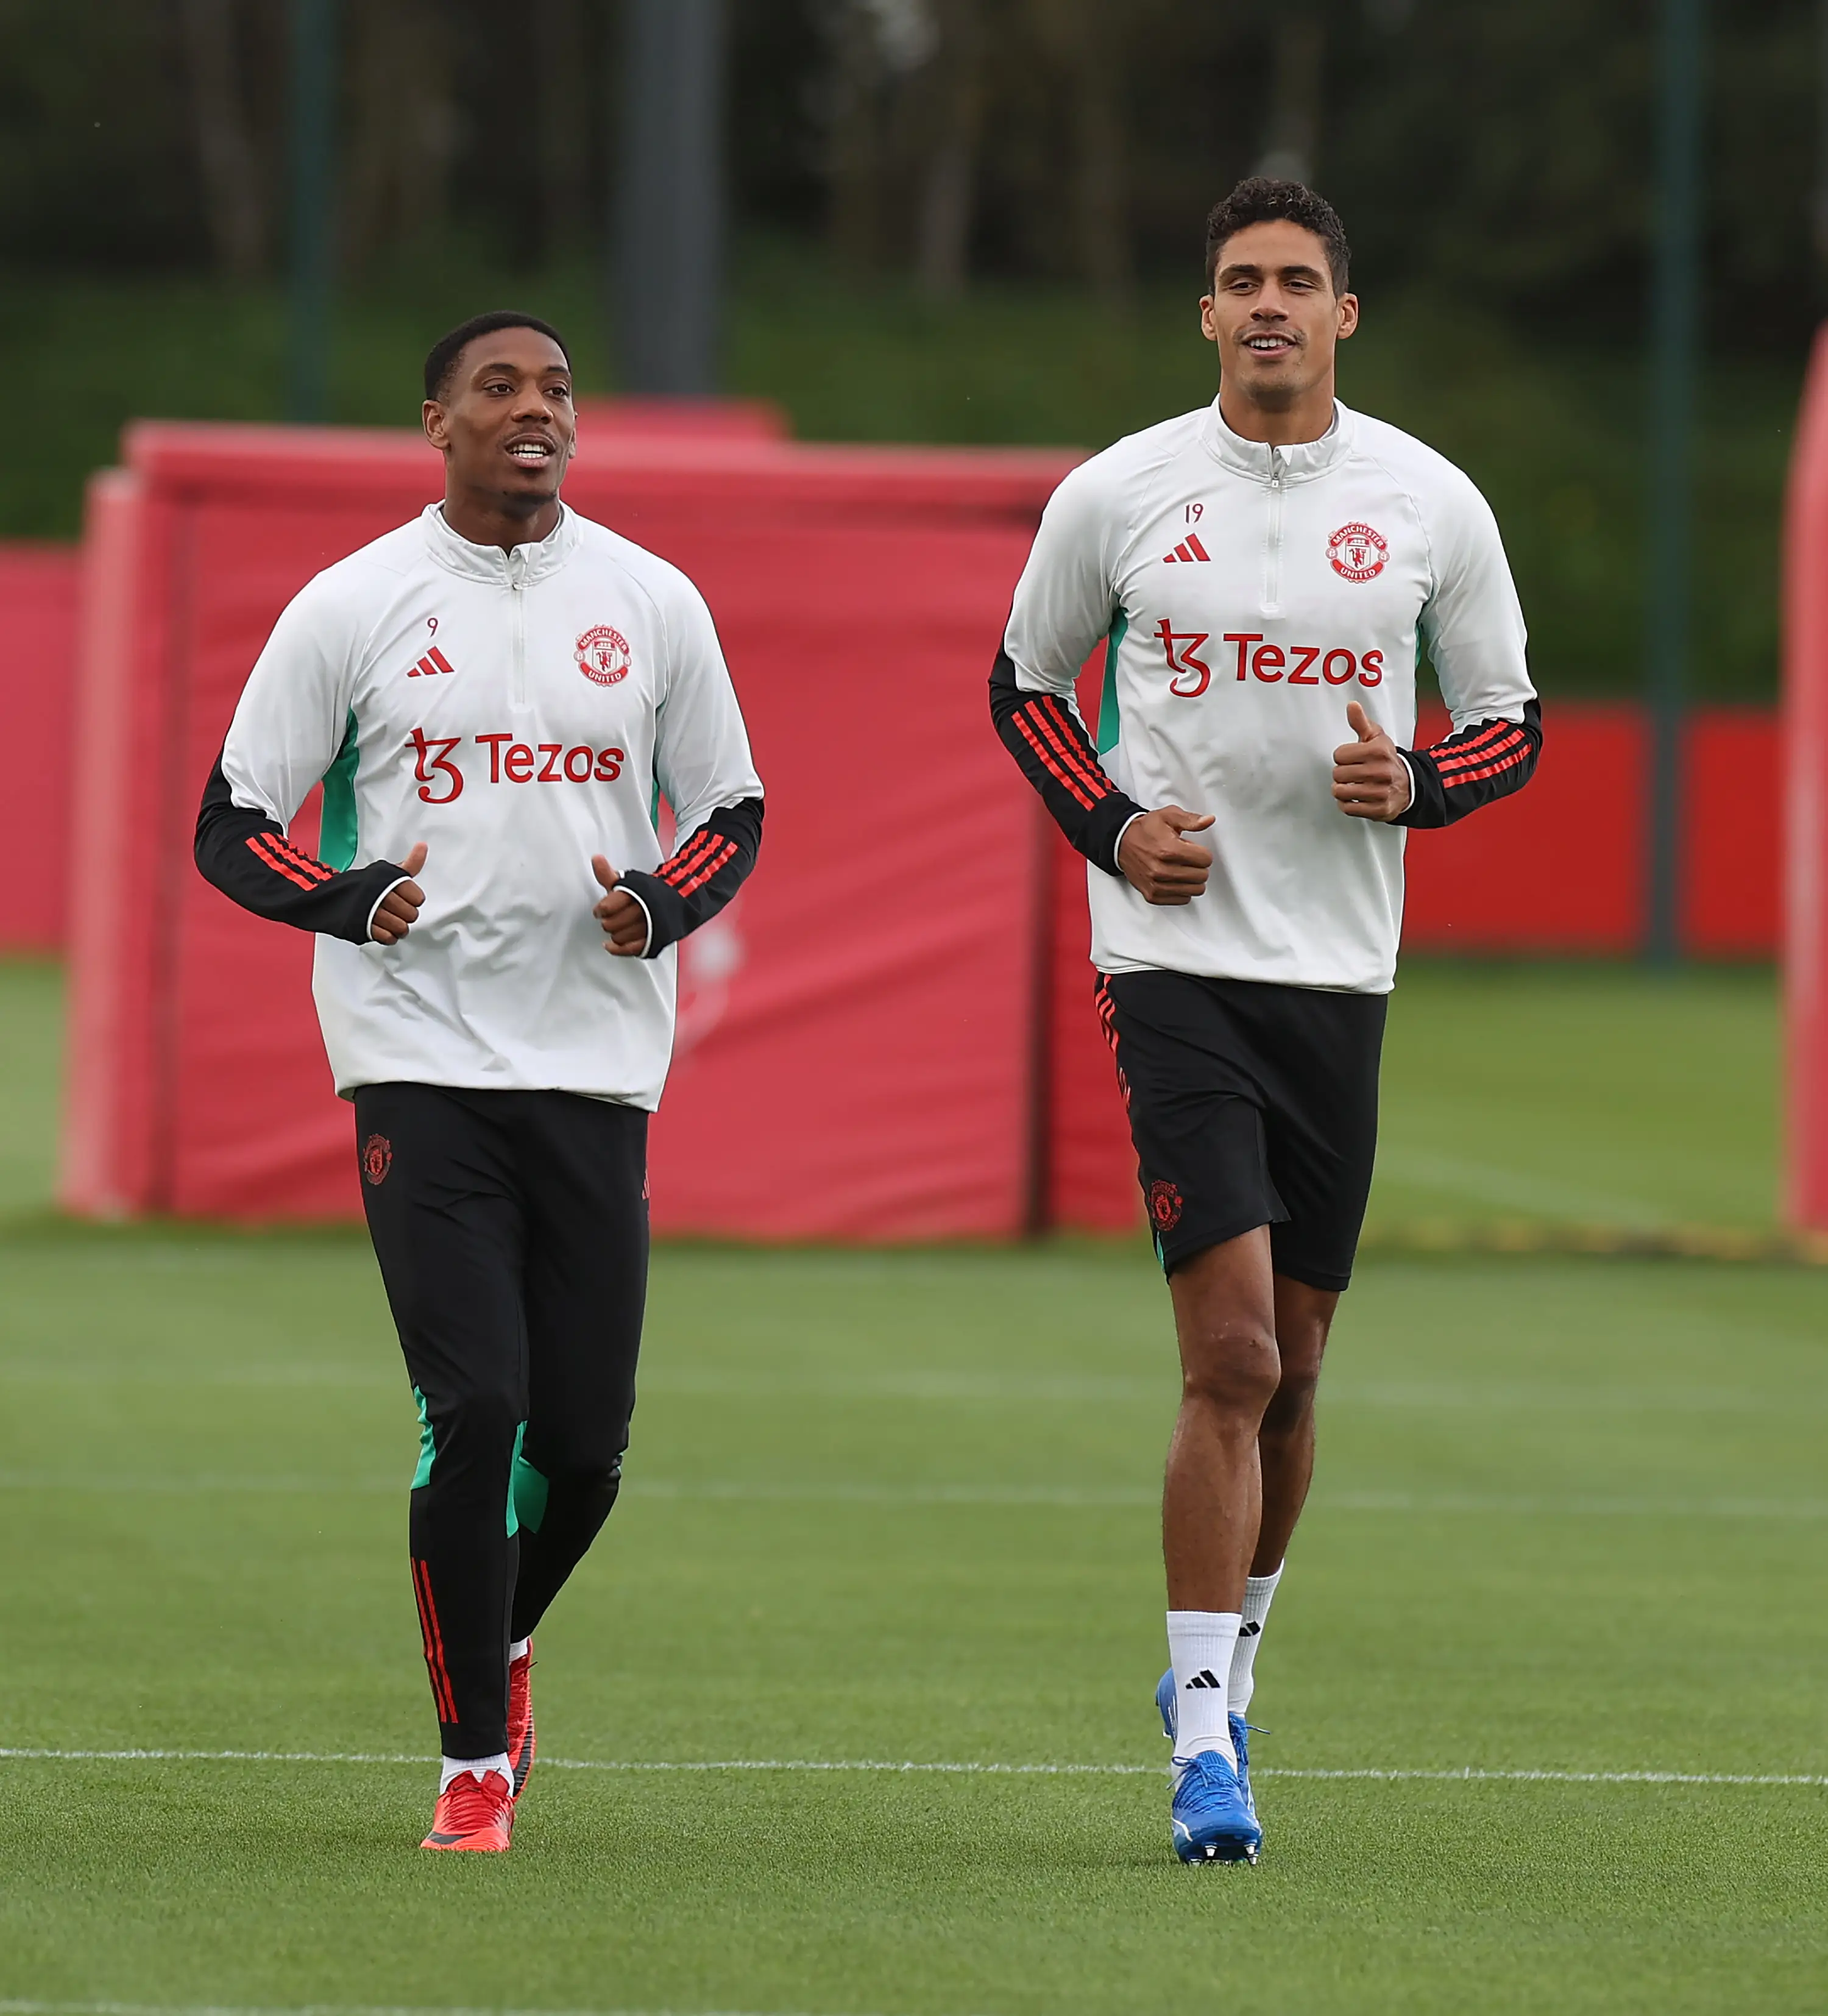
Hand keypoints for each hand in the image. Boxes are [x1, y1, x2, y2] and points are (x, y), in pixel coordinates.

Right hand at [371, 843, 426, 944]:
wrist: (333, 896)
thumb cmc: (364, 885)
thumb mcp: (388, 871)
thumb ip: (410, 864)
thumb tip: (423, 846)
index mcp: (388, 881)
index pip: (417, 898)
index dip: (413, 900)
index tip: (406, 898)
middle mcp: (380, 896)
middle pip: (411, 914)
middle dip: (406, 915)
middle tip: (397, 911)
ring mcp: (372, 913)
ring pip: (400, 927)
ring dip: (398, 927)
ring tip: (391, 921)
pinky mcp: (364, 928)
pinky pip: (387, 937)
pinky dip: (388, 936)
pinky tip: (384, 929)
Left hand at [593, 854, 648, 956]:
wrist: (679, 900)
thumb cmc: (649, 893)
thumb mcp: (628, 882)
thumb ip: (608, 874)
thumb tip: (596, 859)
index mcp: (636, 894)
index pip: (608, 907)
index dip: (600, 910)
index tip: (599, 910)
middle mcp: (643, 910)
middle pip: (612, 924)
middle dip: (608, 922)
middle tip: (609, 919)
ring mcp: (650, 927)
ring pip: (619, 937)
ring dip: (614, 934)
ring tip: (617, 928)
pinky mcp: (653, 940)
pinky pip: (630, 949)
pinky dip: (617, 949)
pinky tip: (610, 945)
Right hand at [1116, 805, 1213, 905]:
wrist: (1122, 843)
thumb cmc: (1145, 830)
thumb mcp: (1168, 816)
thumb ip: (1190, 819)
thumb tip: (1208, 820)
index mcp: (1168, 849)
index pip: (1205, 859)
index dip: (1203, 853)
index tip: (1195, 850)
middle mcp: (1161, 870)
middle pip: (1201, 876)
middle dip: (1199, 867)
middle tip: (1189, 860)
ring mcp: (1156, 885)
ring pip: (1194, 890)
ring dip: (1193, 880)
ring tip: (1183, 869)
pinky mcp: (1152, 895)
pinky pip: (1182, 899)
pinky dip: (1182, 890)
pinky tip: (1176, 879)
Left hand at [1332, 701, 1411, 820]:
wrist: (1408, 785)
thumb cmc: (1386, 760)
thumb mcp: (1376, 737)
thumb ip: (1361, 722)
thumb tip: (1352, 706)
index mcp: (1380, 751)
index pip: (1339, 755)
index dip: (1342, 756)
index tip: (1352, 758)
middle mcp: (1382, 771)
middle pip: (1337, 774)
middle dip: (1341, 773)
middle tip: (1353, 772)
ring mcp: (1381, 791)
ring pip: (1340, 791)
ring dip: (1342, 789)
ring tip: (1353, 785)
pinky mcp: (1379, 809)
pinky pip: (1348, 808)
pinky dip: (1347, 804)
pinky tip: (1356, 797)